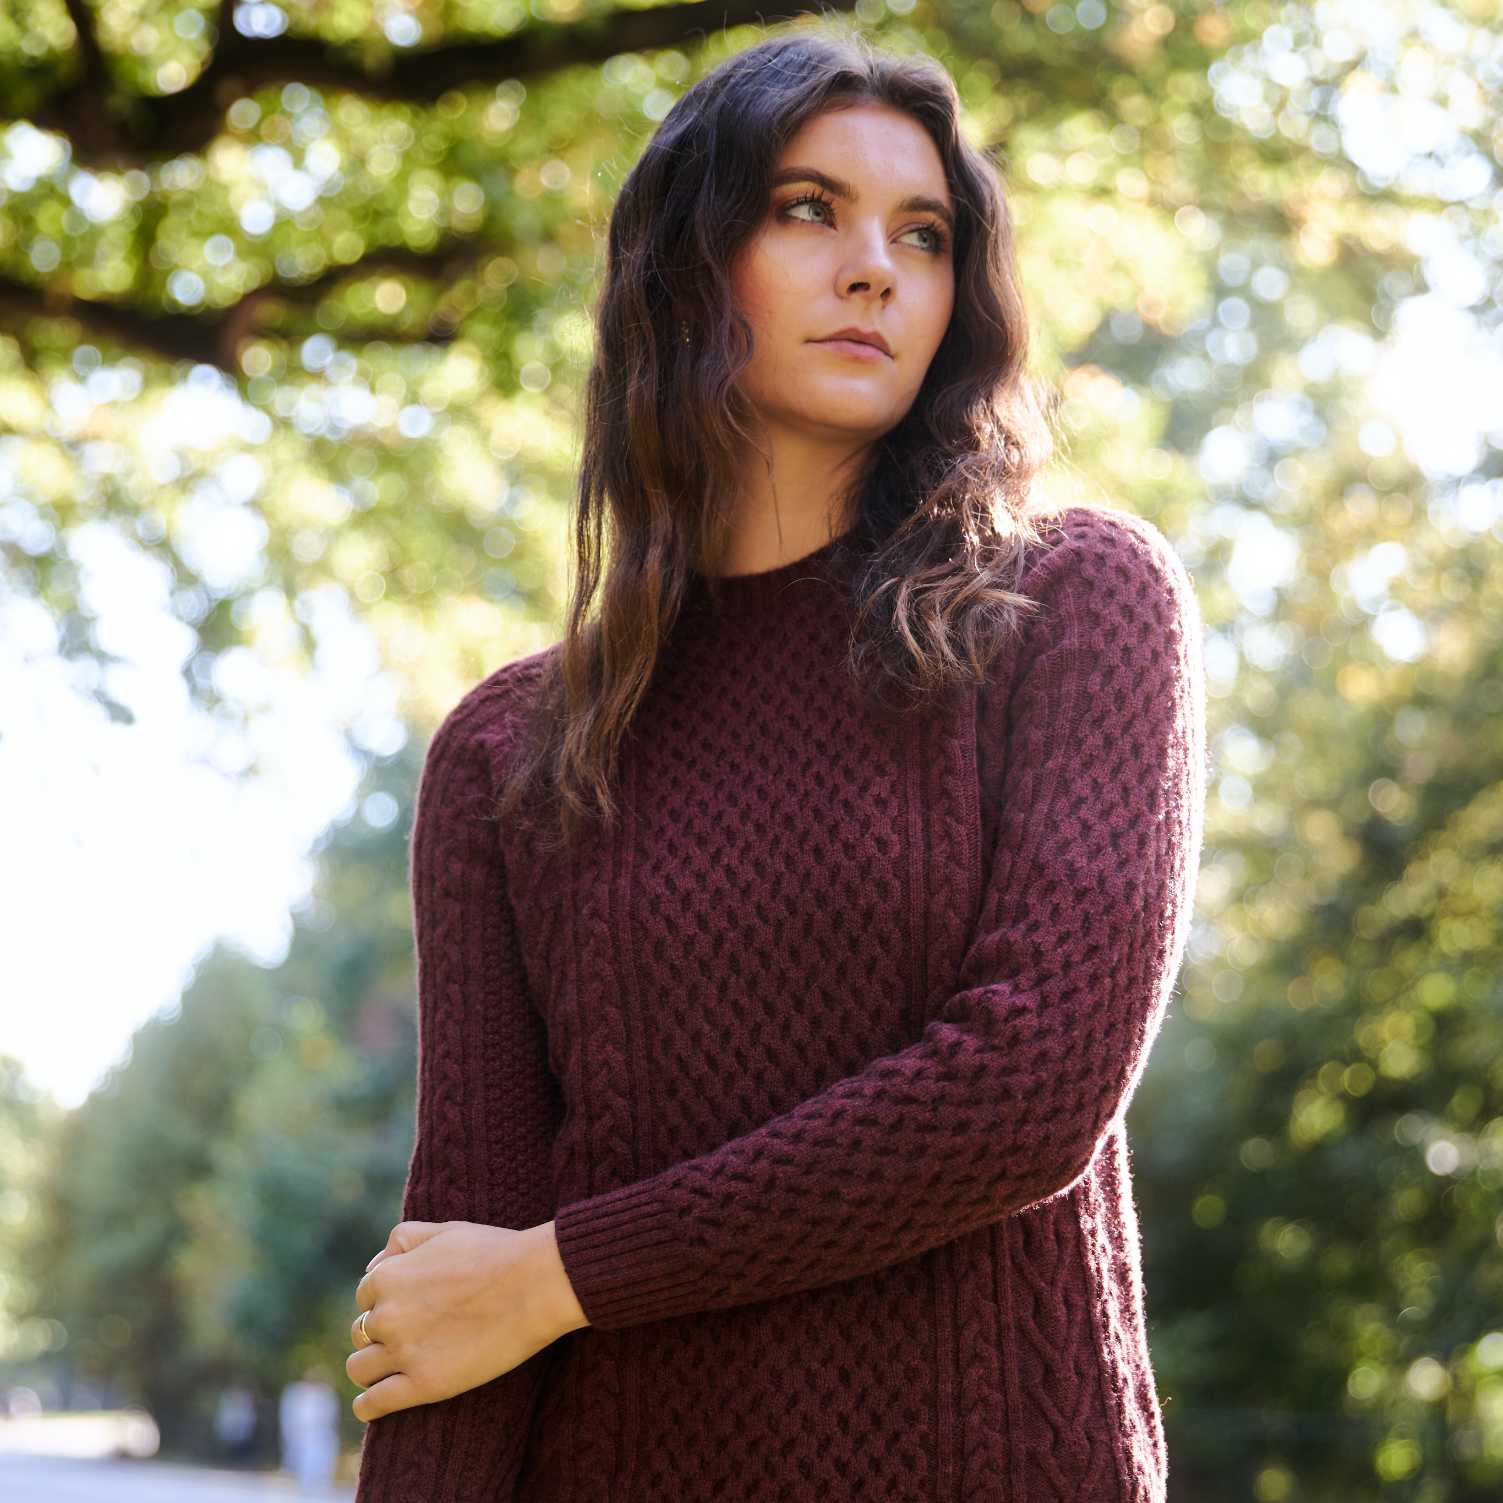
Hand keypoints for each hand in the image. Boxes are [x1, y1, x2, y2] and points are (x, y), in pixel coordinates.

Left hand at [348, 1219, 584, 1421]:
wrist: (535, 1284)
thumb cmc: (495, 1252)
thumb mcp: (444, 1230)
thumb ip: (402, 1240)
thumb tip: (372, 1267)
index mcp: (388, 1277)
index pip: (365, 1297)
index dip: (386, 1302)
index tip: (410, 1308)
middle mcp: (387, 1315)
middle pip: (360, 1333)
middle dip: (381, 1333)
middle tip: (412, 1335)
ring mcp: (403, 1352)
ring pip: (359, 1369)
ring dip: (371, 1367)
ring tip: (393, 1368)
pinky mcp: (423, 1385)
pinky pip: (372, 1404)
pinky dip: (367, 1405)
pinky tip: (376, 1402)